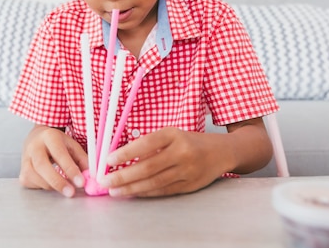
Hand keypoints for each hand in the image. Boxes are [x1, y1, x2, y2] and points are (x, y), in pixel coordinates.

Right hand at [18, 125, 88, 196]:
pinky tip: (51, 182)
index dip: (70, 169)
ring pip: (34, 176)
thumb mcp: (72, 145)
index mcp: (49, 136)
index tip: (81, 182)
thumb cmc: (57, 143)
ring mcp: (24, 159)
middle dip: (57, 181)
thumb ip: (82, 159)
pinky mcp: (21, 172)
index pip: (59, 154)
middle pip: (42, 165)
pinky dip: (43, 186)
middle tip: (71, 193)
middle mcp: (33, 146)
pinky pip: (31, 183)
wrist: (37, 139)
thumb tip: (90, 175)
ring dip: (51, 185)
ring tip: (65, 187)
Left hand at [98, 119, 271, 197]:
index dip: (126, 153)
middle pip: (148, 167)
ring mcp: (187, 171)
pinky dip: (147, 192)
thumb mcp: (172, 134)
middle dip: (123, 175)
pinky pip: (164, 190)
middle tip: (106, 180)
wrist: (222, 151)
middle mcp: (182, 152)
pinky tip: (133, 193)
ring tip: (115, 191)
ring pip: (154, 182)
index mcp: (174, 134)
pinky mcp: (190, 185)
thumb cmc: (190, 141)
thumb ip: (150, 145)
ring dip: (132, 188)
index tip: (109, 159)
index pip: (146, 143)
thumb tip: (121, 157)